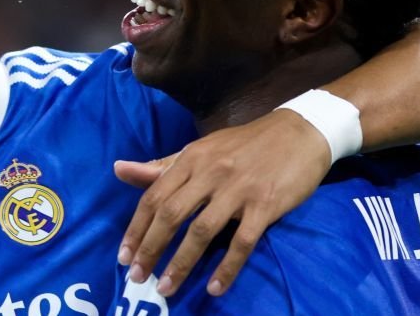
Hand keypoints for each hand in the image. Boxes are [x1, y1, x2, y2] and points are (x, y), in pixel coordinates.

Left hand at [113, 109, 328, 296]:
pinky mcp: (266, 205)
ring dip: (181, 263)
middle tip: (136, 276)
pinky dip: (227, 268)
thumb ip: (162, 166)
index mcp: (191, 159)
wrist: (299, 133)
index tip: (123, 255)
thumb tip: (119, 170)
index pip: (154, 196)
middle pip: (171, 215)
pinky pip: (242, 242)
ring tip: (166, 287)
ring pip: (201, 231)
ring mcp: (238, 190)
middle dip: (150, 249)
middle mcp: (210, 173)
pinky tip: (215, 287)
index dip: (136, 228)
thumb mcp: (200, 150)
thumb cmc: (244, 145)